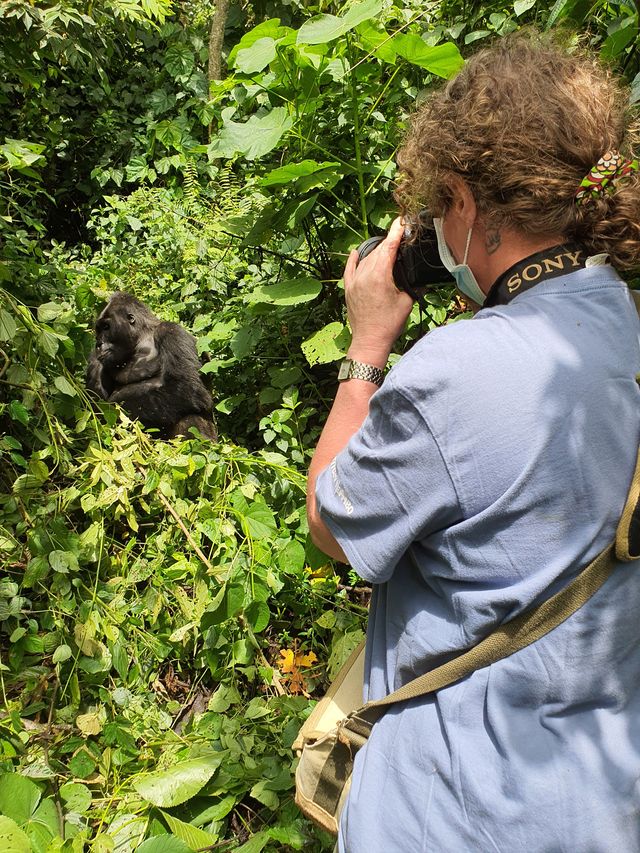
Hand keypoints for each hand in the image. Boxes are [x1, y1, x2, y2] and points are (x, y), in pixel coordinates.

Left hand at [344, 217, 413, 366]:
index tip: (401, 221)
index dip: (396, 232)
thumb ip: (412, 284)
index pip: (389, 247)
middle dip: (389, 242)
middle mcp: (364, 275)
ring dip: (376, 252)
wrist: (370, 341)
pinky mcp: (348, 289)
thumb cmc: (389, 324)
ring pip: (366, 259)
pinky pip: (350, 268)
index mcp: (380, 276)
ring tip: (386, 248)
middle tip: (399, 235)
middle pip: (378, 251)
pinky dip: (354, 259)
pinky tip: (357, 251)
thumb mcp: (407, 302)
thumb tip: (420, 276)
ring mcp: (354, 281)